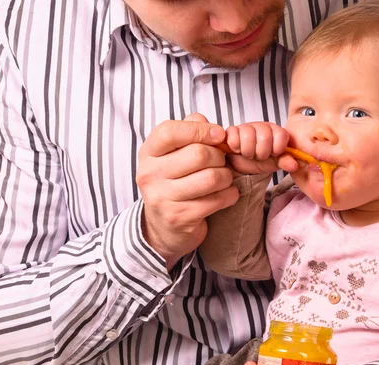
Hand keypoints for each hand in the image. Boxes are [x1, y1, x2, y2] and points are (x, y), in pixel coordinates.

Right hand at [137, 113, 238, 268]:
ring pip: (211, 178)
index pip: (170, 131)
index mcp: (148, 153)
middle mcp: (150, 175)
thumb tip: (207, 123)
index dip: (200, 130)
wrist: (164, 228)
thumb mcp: (174, 156)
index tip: (219, 135)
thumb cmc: (175, 184)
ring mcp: (163, 198)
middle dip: (220, 157)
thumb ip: (190, 132)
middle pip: (199, 154)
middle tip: (222, 163)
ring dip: (227, 177)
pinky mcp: (180, 217)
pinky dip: (230, 195)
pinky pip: (217, 200)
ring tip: (225, 179)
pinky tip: (227, 195)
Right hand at [225, 122, 297, 174]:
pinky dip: (235, 146)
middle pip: (264, 137)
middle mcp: (262, 126)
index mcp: (276, 131)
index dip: (277, 149)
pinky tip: (237, 149)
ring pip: (248, 136)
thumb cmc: (262, 161)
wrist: (244, 164)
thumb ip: (285, 162)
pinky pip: (233, 136)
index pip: (281, 136)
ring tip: (248, 154)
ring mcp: (247, 126)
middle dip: (261, 153)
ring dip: (248, 151)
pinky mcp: (232, 130)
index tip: (273, 154)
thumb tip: (295, 165)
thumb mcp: (275, 163)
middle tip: (259, 156)